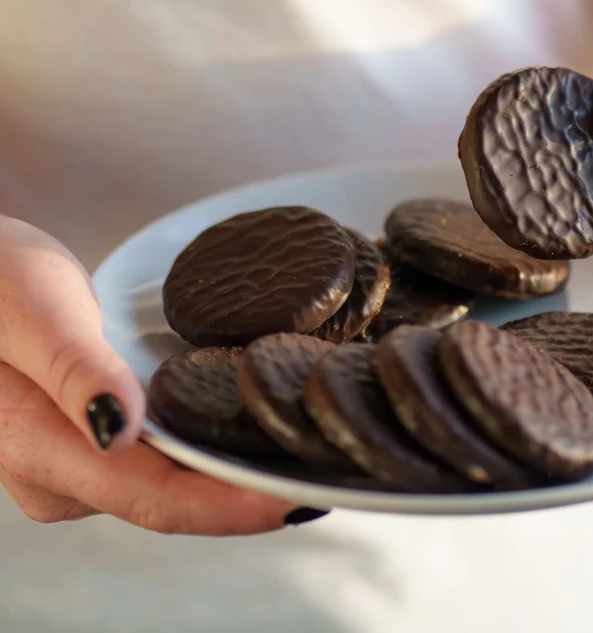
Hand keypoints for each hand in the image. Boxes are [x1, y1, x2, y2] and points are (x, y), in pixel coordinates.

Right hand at [0, 216, 314, 534]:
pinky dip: (220, 445)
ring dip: (245, 470)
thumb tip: (120, 430)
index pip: (158, 500)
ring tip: (319, 449)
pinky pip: (171, 459)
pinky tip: (268, 426)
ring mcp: (86, 464)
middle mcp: (69, 476)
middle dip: (258, 494)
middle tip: (339, 468)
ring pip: (179, 484)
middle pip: (179, 501)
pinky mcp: (102, 444)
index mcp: (45, 452)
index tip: (304, 495)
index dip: (236, 505)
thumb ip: (72, 369)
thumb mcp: (28, 309)